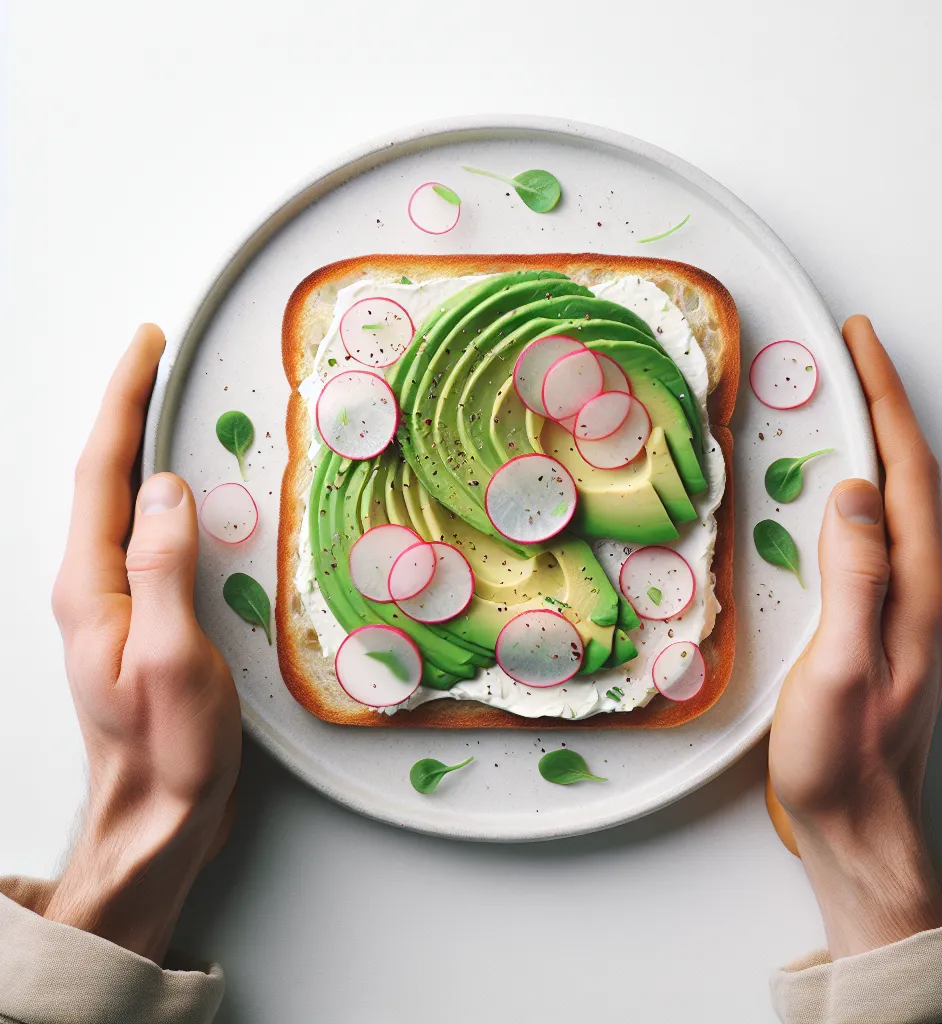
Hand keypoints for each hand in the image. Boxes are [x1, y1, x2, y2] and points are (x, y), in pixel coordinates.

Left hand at [45, 325, 240, 962]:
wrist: (158, 814)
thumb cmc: (169, 748)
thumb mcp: (172, 658)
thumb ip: (163, 568)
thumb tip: (166, 487)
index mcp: (92, 588)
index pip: (104, 473)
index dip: (123, 402)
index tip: (145, 349)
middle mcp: (93, 587)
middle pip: (105, 477)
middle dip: (126, 409)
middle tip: (154, 361)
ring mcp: (113, 603)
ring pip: (124, 504)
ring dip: (142, 447)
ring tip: (167, 406)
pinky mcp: (140, 616)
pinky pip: (147, 536)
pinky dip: (162, 494)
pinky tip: (182, 490)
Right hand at [768, 315, 941, 957]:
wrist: (860, 826)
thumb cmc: (842, 761)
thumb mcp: (843, 670)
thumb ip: (854, 581)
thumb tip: (853, 493)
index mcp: (918, 590)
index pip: (905, 473)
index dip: (885, 400)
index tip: (861, 345)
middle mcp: (924, 588)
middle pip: (909, 475)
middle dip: (884, 405)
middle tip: (850, 358)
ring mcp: (909, 605)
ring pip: (894, 502)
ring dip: (874, 442)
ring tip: (842, 403)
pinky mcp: (886, 620)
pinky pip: (875, 535)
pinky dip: (859, 491)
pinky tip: (834, 489)